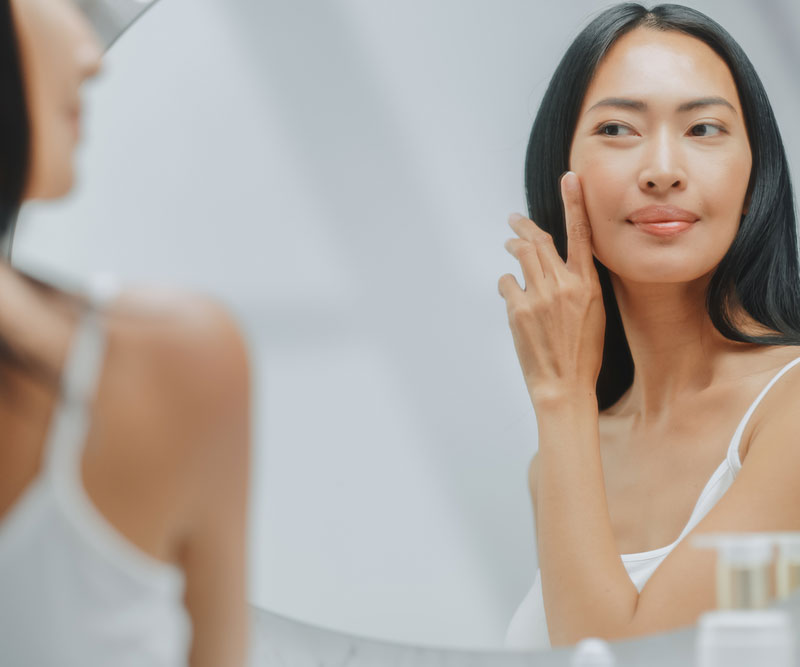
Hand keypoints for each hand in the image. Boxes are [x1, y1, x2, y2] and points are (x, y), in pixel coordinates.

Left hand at [498, 172, 605, 406]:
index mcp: (588, 285)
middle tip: (513, 219)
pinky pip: (507, 283)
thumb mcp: (593, 314)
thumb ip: (577, 285)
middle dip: (523, 226)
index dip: (574, 203)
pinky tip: (511, 295)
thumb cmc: (582, 354)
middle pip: (539, 241)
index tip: (570, 178)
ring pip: (520, 255)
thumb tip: (555, 266)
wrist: (565, 386)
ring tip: (509, 244)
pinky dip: (507, 284)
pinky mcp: (517, 309)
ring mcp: (539, 296)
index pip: (581, 234)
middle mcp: (564, 285)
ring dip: (512, 246)